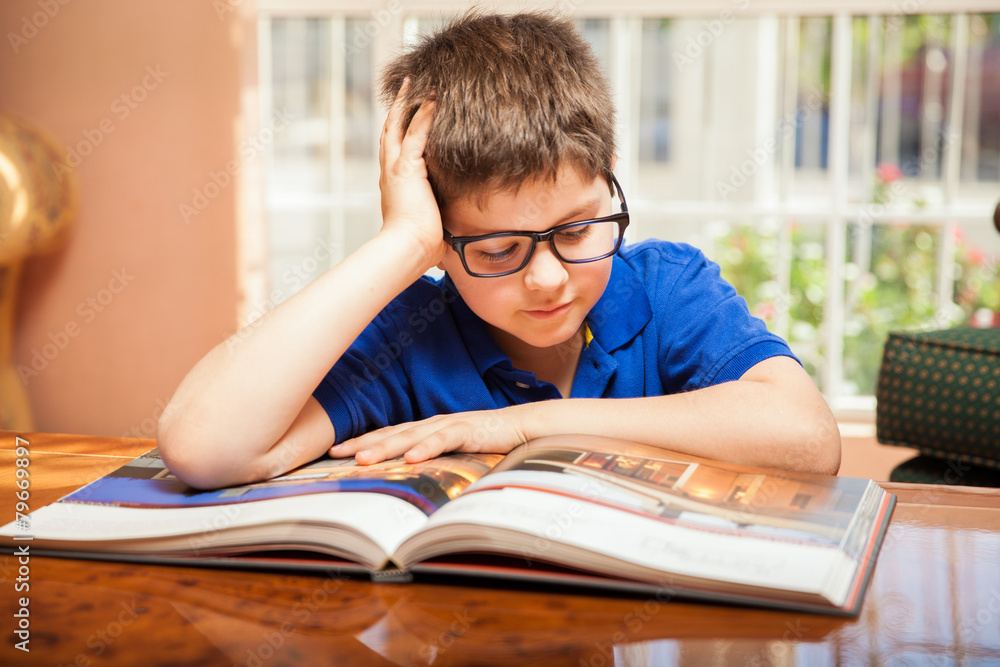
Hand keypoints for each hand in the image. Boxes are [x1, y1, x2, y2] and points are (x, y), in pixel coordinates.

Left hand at [328, 408, 528, 464]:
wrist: (524, 428)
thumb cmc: (488, 440)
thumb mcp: (454, 451)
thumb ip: (433, 458)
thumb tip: (408, 476)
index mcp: (427, 429)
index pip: (388, 434)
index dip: (361, 441)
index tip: (335, 451)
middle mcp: (433, 423)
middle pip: (391, 433)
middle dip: (363, 443)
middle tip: (336, 453)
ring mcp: (449, 425)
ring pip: (411, 436)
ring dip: (386, 447)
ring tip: (364, 459)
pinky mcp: (469, 430)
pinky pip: (444, 439)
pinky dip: (426, 447)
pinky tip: (411, 457)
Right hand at [378, 78, 446, 265]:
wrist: (408, 249)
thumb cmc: (418, 246)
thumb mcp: (426, 227)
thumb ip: (433, 225)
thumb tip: (445, 248)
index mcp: (393, 185)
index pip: (394, 150)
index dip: (397, 130)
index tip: (404, 114)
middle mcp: (390, 172)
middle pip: (390, 130)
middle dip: (398, 107)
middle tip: (405, 85)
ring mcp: (396, 168)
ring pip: (399, 125)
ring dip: (408, 102)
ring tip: (417, 81)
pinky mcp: (407, 167)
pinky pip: (416, 133)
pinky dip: (424, 114)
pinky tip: (433, 98)